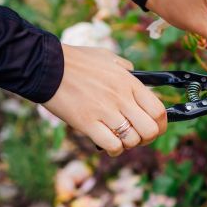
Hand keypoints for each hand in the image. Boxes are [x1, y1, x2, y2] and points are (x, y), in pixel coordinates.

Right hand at [43, 45, 166, 155]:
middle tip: (136, 136)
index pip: (158, 110)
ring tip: (118, 138)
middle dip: (146, 138)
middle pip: (150, 129)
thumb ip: (123, 66)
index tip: (154, 127)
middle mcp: (121, 97)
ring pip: (132, 140)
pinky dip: (113, 150)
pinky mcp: (87, 123)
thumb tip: (133, 72)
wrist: (46, 65)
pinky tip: (107, 144)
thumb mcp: (106, 57)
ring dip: (127, 144)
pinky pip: (111, 145)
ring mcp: (105, 111)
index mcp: (129, 82)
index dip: (160, 124)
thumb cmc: (75, 60)